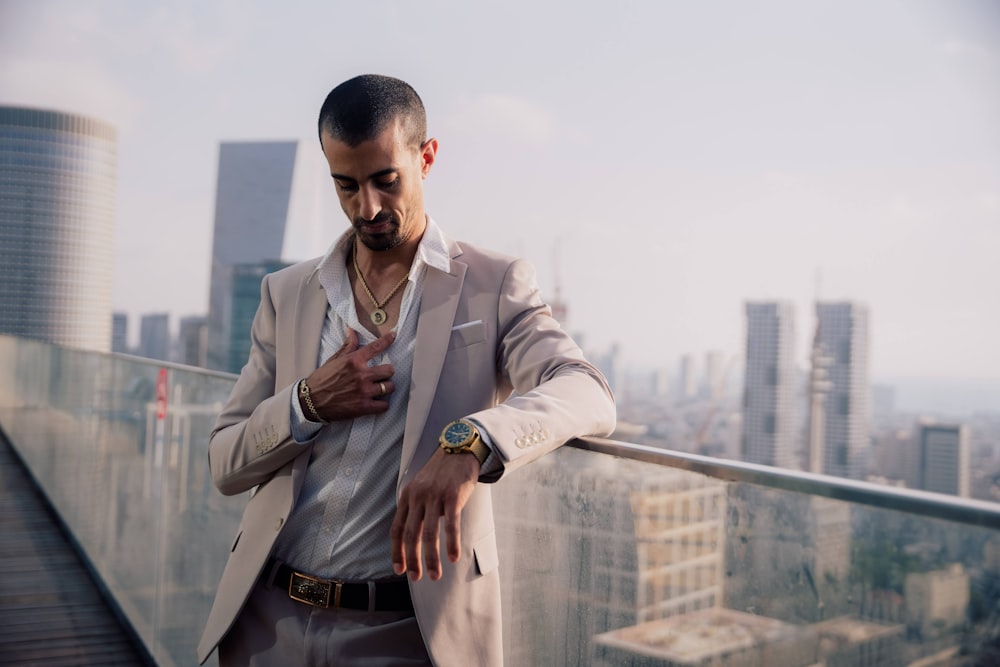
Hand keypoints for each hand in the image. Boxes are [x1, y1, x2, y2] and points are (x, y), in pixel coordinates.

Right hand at [305, 329, 395, 420]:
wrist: (310, 402)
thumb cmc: (321, 380)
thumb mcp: (333, 360)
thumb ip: (347, 347)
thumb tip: (352, 332)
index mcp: (353, 361)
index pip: (376, 347)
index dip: (387, 340)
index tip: (393, 335)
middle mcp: (361, 375)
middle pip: (390, 370)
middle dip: (386, 372)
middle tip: (381, 375)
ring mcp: (364, 391)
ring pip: (390, 387)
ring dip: (386, 388)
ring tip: (379, 389)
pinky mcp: (364, 407)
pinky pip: (385, 405)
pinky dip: (382, 404)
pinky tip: (377, 402)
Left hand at [390, 448, 479, 580]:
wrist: (459, 449)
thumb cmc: (442, 472)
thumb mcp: (421, 487)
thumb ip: (416, 507)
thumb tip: (417, 536)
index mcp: (407, 496)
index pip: (396, 529)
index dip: (397, 551)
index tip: (399, 569)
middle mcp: (417, 497)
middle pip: (411, 535)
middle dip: (413, 560)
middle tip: (416, 577)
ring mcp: (435, 496)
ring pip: (429, 533)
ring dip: (431, 558)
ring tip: (435, 575)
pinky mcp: (452, 496)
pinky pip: (451, 525)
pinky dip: (451, 543)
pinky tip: (453, 557)